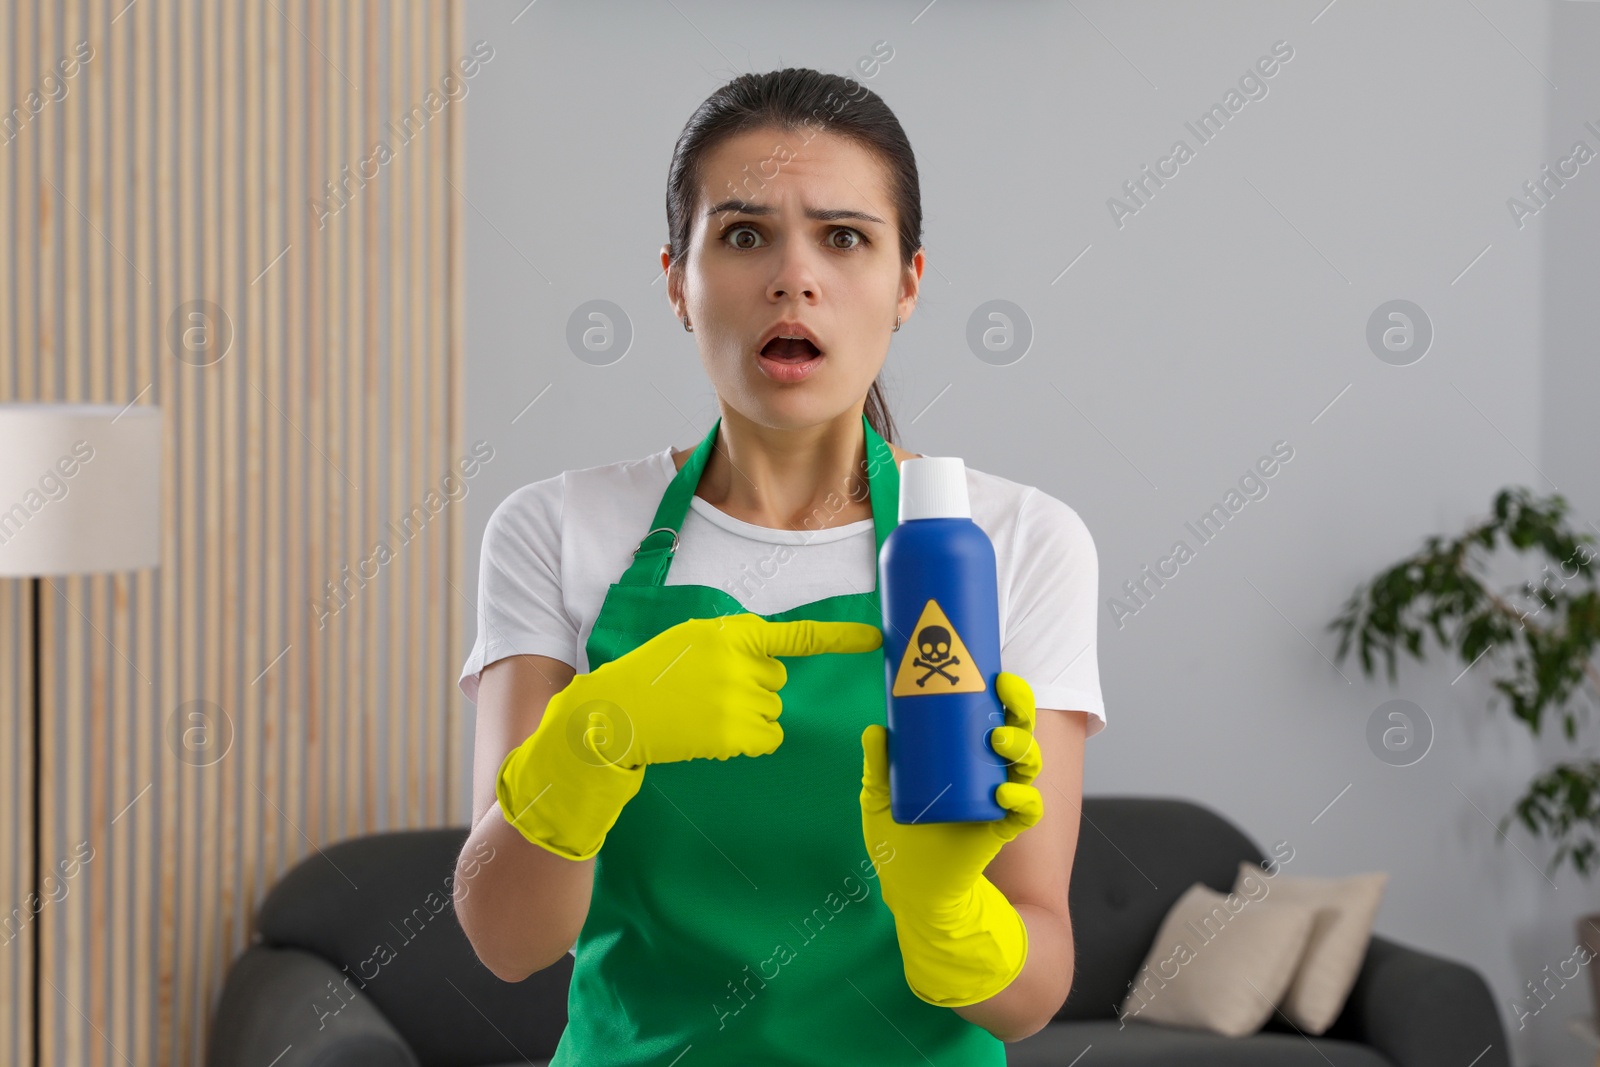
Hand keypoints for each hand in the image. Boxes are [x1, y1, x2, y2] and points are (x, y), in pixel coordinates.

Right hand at [500, 613, 882, 860]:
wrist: (616, 712)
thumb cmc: (654, 675)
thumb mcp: (693, 641)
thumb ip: (735, 644)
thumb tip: (774, 666)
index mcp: (732, 633)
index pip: (796, 636)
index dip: (840, 638)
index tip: (876, 638)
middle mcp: (740, 663)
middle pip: (777, 681)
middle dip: (751, 687)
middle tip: (707, 690)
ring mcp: (737, 700)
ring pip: (772, 712)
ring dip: (746, 715)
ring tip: (702, 712)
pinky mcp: (733, 734)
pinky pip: (765, 739)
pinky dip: (745, 741)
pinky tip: (710, 733)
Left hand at [860, 670, 1043, 1005]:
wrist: (910, 889)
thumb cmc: (899, 839)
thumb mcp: (880, 796)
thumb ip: (878, 765)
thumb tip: (876, 729)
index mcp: (966, 757)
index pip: (993, 715)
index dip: (1004, 693)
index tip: (995, 673)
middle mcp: (989, 774)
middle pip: (1019, 732)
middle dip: (1020, 709)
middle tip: (1004, 694)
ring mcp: (998, 801)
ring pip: (1028, 766)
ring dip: (1022, 748)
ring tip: (999, 742)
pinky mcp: (1000, 830)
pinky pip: (1026, 811)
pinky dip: (1022, 801)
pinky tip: (1004, 795)